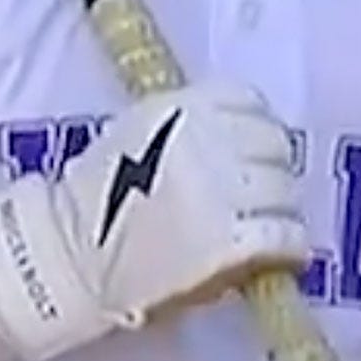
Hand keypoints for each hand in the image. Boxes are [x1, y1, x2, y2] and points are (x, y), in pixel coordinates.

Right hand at [0, 82, 308, 360]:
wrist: (72, 257)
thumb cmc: (96, 201)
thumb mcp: (135, 134)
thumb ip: (186, 127)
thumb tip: (234, 139)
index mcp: (182, 109)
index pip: (247, 102)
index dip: (252, 130)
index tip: (247, 152)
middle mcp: (210, 141)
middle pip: (273, 146)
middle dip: (269, 171)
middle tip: (257, 197)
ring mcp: (226, 190)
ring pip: (286, 193)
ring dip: (279, 210)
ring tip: (264, 230)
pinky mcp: (235, 241)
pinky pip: (286, 236)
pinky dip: (289, 248)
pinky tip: (279, 258)